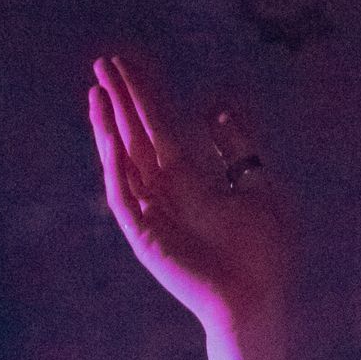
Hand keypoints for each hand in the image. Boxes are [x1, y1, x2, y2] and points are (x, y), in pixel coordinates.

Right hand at [89, 53, 291, 359]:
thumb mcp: (257, 183)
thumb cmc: (262, 253)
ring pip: (124, 159)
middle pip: (137, 136)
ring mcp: (151, 214)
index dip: (145, 94)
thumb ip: (237, 146)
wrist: (257, 299)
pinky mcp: (144, 235)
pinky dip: (113, 162)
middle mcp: (164, 194)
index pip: (158, 127)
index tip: (131, 61)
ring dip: (109, 124)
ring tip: (98, 87)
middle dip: (122, 99)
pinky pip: (122, 193)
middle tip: (106, 60)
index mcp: (188, 180)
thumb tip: (216, 107)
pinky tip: (108, 132)